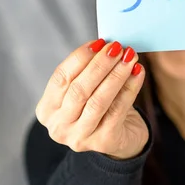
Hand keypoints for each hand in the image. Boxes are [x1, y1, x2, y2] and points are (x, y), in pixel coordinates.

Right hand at [36, 39, 148, 159]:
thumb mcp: (87, 91)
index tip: (99, 43)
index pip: (61, 78)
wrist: (122, 140)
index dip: (80, 58)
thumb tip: (106, 45)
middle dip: (100, 65)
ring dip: (116, 75)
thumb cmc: (102, 110)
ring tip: (130, 57)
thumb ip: (88, 72)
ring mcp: (80, 137)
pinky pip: (118, 110)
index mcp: (47, 110)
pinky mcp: (104, 142)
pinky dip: (130, 88)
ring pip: (98, 100)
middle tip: (117, 47)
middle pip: (79, 89)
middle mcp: (59, 126)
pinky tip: (137, 73)